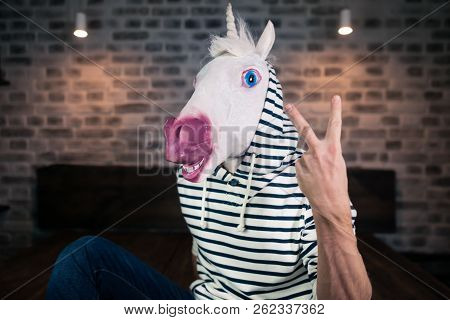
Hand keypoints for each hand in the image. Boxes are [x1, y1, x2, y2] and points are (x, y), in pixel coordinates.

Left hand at [285, 95, 351, 227]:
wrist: (329, 203)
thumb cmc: (337, 183)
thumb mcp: (337, 164)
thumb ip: (325, 152)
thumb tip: (308, 149)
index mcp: (333, 149)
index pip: (335, 126)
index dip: (335, 110)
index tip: (335, 97)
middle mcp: (318, 152)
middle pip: (304, 129)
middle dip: (295, 116)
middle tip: (287, 105)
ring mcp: (306, 160)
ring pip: (305, 156)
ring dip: (310, 165)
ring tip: (318, 177)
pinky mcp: (298, 168)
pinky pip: (301, 165)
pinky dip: (305, 171)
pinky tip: (312, 180)